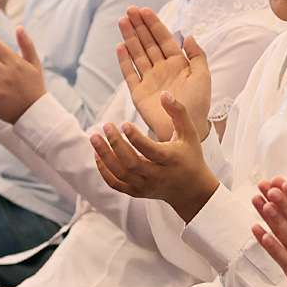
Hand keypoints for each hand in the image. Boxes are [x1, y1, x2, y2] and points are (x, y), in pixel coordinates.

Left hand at [91, 93, 220, 219]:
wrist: (191, 190)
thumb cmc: (190, 156)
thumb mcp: (189, 133)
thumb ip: (178, 112)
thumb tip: (164, 94)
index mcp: (171, 160)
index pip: (151, 151)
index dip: (136, 138)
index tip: (124, 123)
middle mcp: (157, 175)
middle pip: (131, 163)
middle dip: (116, 144)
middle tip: (106, 125)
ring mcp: (145, 186)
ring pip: (120, 174)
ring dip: (105, 156)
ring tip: (95, 137)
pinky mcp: (137, 192)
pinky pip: (116, 184)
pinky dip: (104, 170)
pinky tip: (98, 154)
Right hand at [115, 7, 210, 140]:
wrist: (186, 128)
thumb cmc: (198, 104)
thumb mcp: (203, 76)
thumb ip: (197, 55)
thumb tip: (188, 35)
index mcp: (177, 63)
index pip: (163, 38)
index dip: (154, 24)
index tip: (144, 10)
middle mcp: (161, 68)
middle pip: (147, 42)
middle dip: (139, 26)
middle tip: (129, 10)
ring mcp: (149, 79)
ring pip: (137, 53)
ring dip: (130, 37)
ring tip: (122, 21)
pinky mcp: (138, 92)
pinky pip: (130, 73)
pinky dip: (124, 60)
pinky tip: (120, 46)